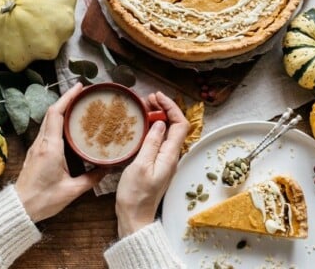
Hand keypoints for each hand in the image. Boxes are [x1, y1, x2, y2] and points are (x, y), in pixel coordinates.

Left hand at [15, 83, 105, 222]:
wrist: (20, 208)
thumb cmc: (43, 199)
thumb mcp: (72, 190)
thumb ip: (91, 178)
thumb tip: (107, 169)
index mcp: (50, 147)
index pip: (56, 114)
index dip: (67, 97)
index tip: (80, 87)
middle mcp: (41, 142)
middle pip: (51, 112)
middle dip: (66, 99)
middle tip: (83, 94)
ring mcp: (36, 146)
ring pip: (48, 120)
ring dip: (61, 109)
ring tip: (78, 106)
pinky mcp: (35, 152)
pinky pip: (47, 130)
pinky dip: (57, 121)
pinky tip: (68, 126)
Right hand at [115, 92, 189, 236]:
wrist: (134, 217)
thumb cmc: (135, 195)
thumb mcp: (141, 166)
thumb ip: (152, 143)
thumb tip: (160, 123)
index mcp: (170, 155)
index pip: (180, 124)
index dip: (171, 107)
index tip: (157, 97)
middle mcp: (171, 156)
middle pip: (175, 126)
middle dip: (164, 109)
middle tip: (147, 99)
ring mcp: (164, 160)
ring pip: (166, 132)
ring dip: (158, 117)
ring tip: (143, 107)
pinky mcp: (156, 164)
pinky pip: (158, 140)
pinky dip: (151, 128)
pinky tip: (140, 126)